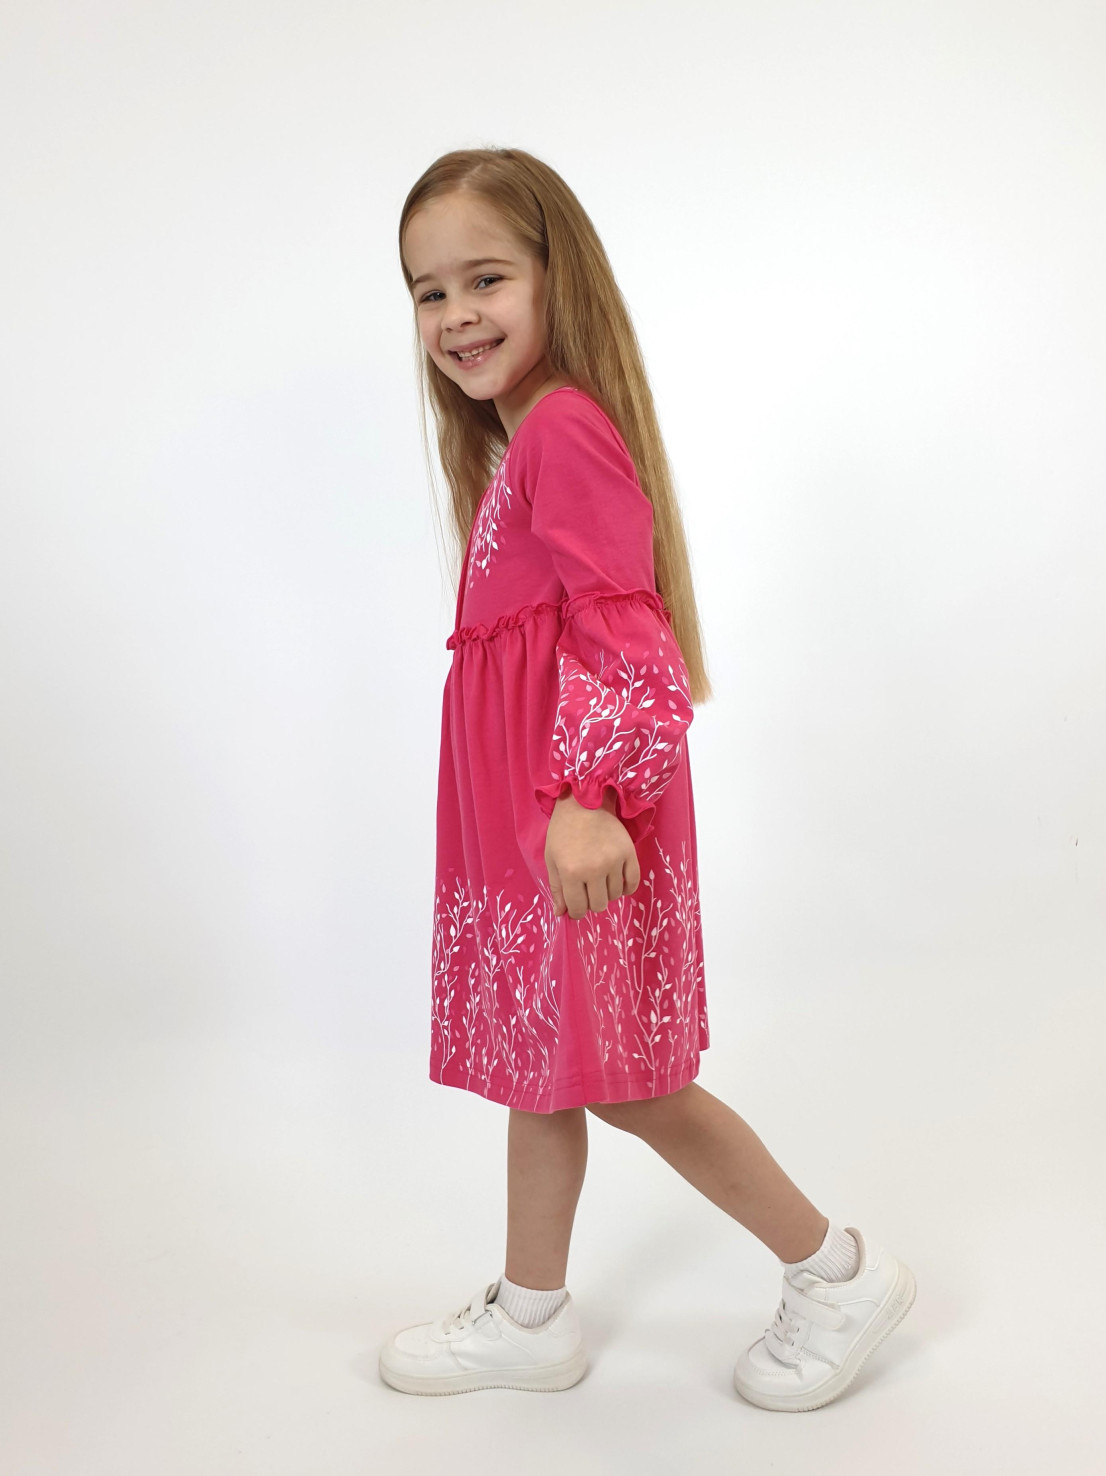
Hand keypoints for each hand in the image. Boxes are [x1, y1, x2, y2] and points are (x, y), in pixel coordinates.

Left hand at [544, 788, 640, 918]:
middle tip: (587, 890)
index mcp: (571, 872)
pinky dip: (626, 888)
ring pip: (615, 895)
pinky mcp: (629, 854)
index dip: (576, 912)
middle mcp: (594, 869)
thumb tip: (562, 914)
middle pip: (598, 905)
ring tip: (600, 880)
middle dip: (591, 903)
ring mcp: (614, 861)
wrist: (584, 802)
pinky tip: (617, 882)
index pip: (578, 908)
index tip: (576, 906)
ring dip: (607, 893)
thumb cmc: (563, 831)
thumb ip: (557, 888)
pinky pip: (633, 883)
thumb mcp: (552, 859)